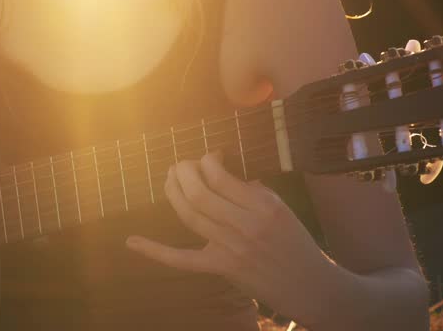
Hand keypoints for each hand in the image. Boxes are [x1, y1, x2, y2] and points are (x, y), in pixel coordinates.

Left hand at [125, 152, 335, 325]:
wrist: (310, 285)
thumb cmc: (295, 241)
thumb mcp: (281, 207)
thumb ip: (252, 190)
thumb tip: (223, 173)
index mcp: (262, 205)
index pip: (220, 175)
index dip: (207, 160)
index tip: (210, 157)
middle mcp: (245, 225)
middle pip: (198, 192)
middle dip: (183, 171)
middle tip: (182, 164)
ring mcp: (230, 248)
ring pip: (188, 215)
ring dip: (173, 191)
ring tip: (170, 176)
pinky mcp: (221, 268)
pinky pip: (182, 259)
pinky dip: (155, 251)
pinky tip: (132, 241)